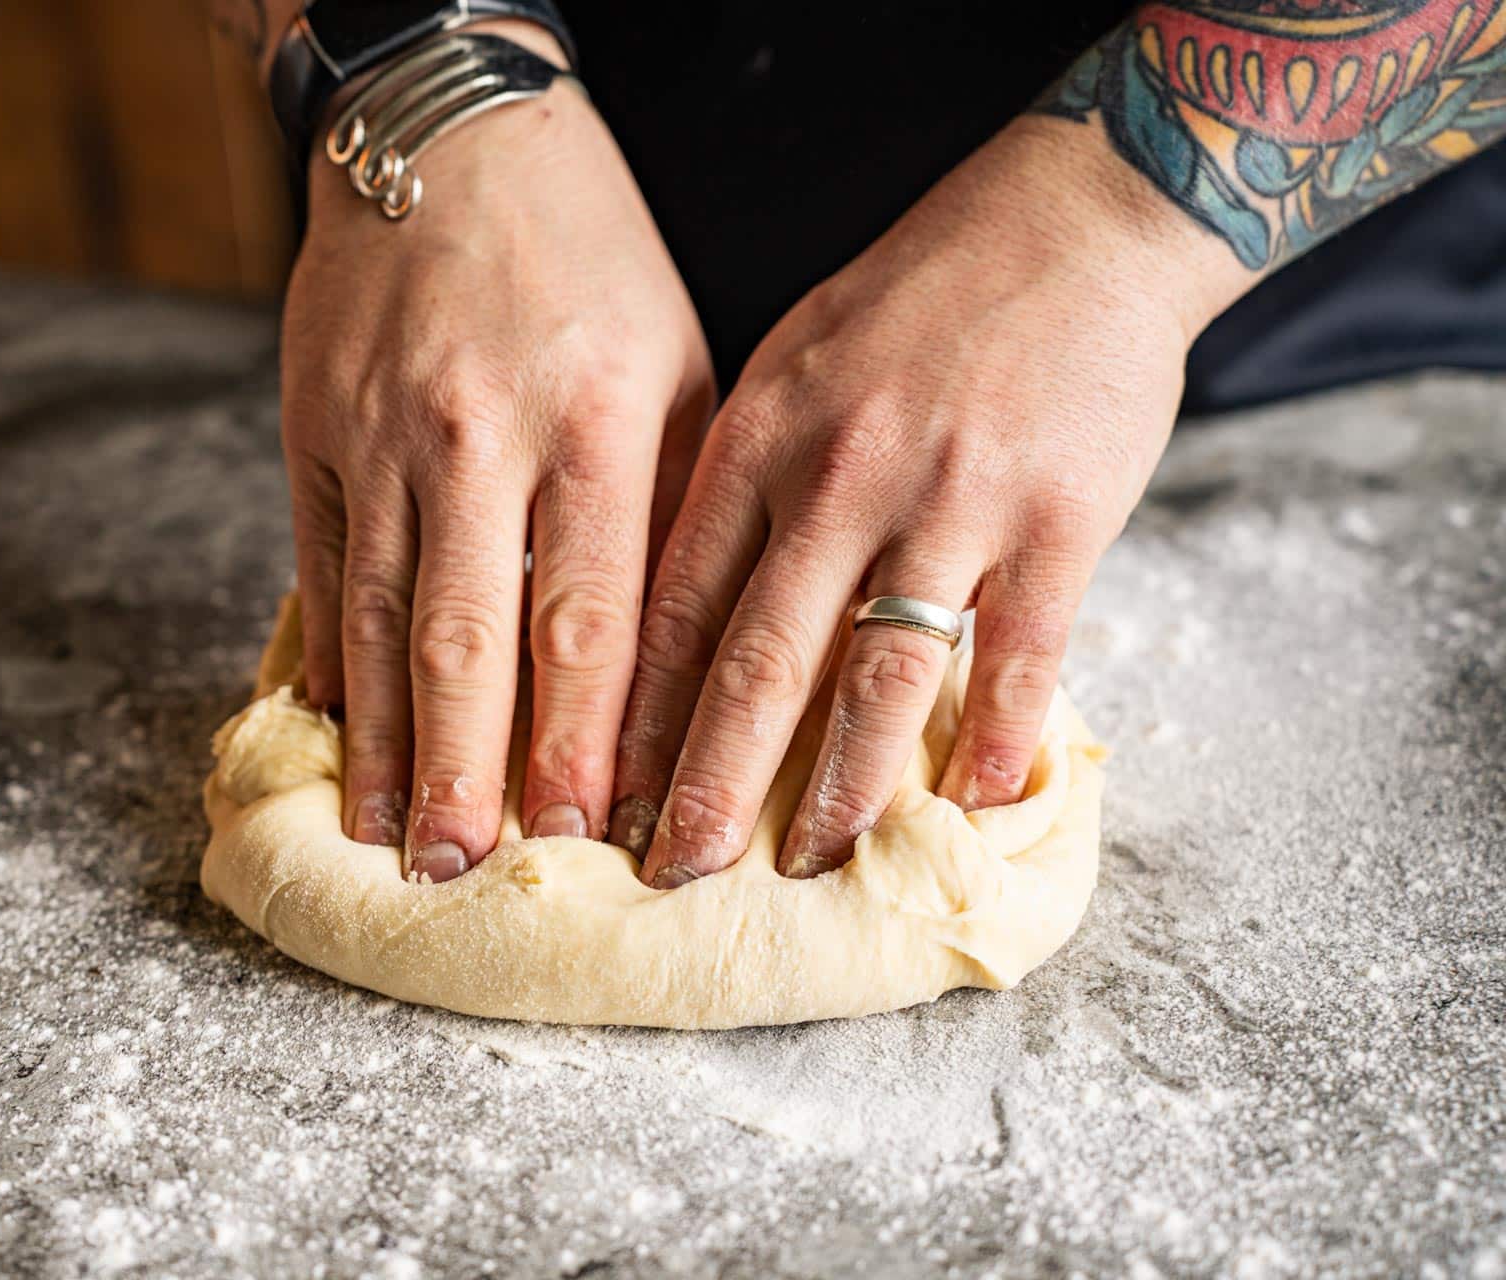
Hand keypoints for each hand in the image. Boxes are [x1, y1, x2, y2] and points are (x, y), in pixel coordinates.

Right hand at [281, 26, 714, 880]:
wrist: (451, 143)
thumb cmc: (590, 263)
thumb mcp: (678, 366)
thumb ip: (674, 512)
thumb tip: (673, 673)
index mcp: (602, 421)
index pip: (592, 617)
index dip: (582, 738)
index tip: (586, 832)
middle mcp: (484, 437)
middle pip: (473, 639)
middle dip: (472, 772)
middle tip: (468, 873)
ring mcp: (385, 438)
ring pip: (382, 620)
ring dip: (389, 744)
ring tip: (393, 840)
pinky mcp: (314, 434)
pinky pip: (321, 571)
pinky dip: (331, 663)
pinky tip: (341, 738)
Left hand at [613, 118, 1252, 884]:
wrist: (1075, 218)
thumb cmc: (920, 298)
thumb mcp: (793, 361)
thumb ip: (741, 478)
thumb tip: (687, 611)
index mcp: (762, 437)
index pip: (678, 604)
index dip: (638, 715)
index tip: (605, 796)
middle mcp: (843, 476)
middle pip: (759, 662)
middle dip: (708, 783)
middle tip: (672, 870)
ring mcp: (954, 499)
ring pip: (881, 678)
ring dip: (840, 788)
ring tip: (805, 863)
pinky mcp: (1062, 520)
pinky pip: (1019, 657)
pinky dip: (994, 738)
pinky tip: (970, 805)